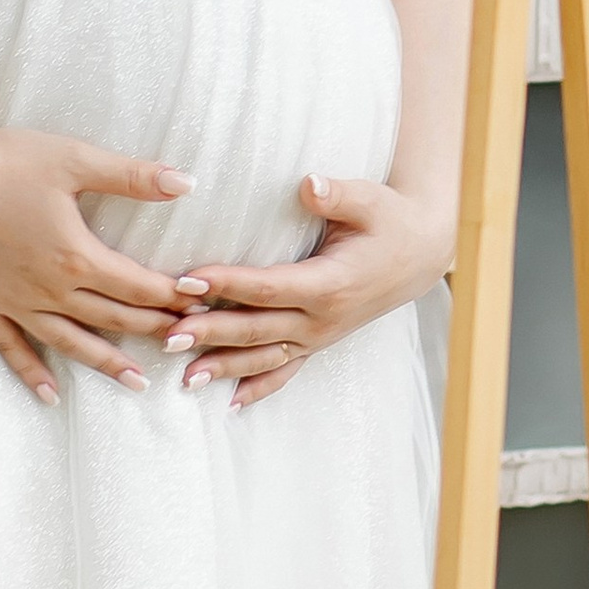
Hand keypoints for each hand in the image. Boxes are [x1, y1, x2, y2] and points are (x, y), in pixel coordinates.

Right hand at [0, 126, 190, 407]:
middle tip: (182, 341)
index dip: (172, 296)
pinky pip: (12, 349)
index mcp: (77, 256)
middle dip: (152, 329)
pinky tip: (49, 393)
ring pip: (71, 342)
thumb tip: (188, 184)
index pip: (138, 286)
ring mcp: (14, 303)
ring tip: (136, 383)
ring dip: (106, 363)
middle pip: (112, 318)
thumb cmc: (2, 161)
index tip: (199, 303)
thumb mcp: (73, 160)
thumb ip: (133, 176)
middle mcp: (50, 290)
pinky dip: (32, 373)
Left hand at [167, 172, 454, 410]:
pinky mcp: (319, 342)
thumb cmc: (389, 221)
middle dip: (211, 333)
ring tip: (183, 378)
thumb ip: (337, 195)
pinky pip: (287, 371)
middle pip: (258, 328)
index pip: (269, 286)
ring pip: (266, 357)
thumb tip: (309, 185)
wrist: (421, 253)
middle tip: (167, 335)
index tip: (188, 280)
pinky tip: (230, 404)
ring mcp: (321, 336)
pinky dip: (259, 388)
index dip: (228, 284)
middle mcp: (323, 318)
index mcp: (331, 283)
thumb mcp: (370, 200)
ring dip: (225, 367)